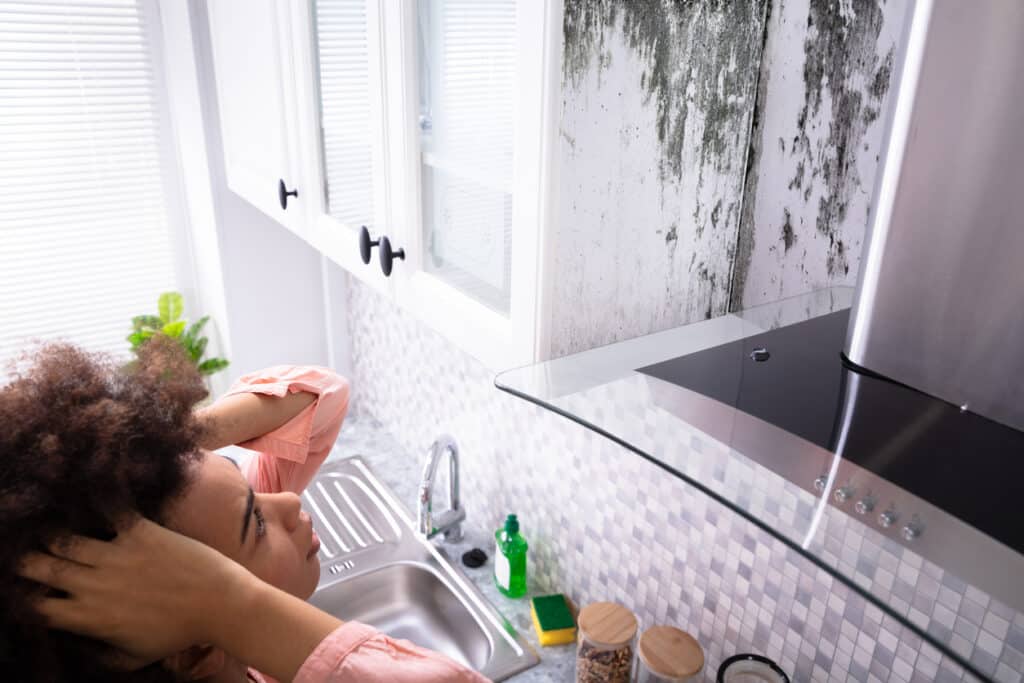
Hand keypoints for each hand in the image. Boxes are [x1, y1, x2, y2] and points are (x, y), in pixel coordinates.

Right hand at [18, 516, 255, 663]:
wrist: (219, 605)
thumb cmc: (179, 634)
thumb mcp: (134, 657)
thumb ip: (102, 654)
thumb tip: (80, 648)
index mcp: (88, 617)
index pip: (35, 606)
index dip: (25, 596)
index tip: (27, 588)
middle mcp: (94, 584)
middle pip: (38, 567)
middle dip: (26, 560)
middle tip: (27, 553)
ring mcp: (116, 555)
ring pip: (63, 538)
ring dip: (52, 532)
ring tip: (47, 526)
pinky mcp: (140, 531)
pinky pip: (110, 509)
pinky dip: (97, 499)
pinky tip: (87, 487)